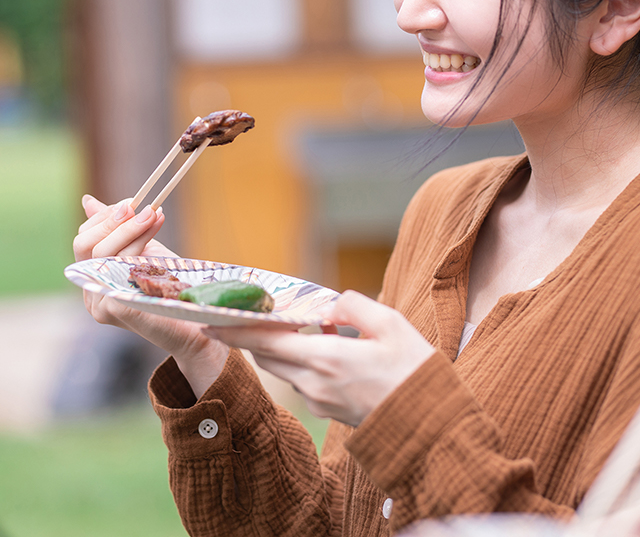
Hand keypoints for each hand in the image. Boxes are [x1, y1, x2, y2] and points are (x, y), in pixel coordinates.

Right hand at [75, 194, 227, 397]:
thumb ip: (118, 230)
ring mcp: (101, 303)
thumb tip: (88, 201)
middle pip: (86, 245)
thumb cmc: (169, 286)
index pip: (83, 239)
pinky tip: (156, 239)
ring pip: (103, 253)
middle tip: (144, 208)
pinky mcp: (117, 308)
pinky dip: (140, 248)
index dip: (105, 217)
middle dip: (116, 220)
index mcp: (93, 278)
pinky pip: (121, 269)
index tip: (132, 201)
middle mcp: (91, 294)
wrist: (193, 322)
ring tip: (155, 215)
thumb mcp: (141, 250)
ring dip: (132, 229)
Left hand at [203, 290, 434, 425]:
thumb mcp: (390, 323)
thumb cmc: (413, 371)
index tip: (209, 322)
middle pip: (269, 358)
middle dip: (253, 337)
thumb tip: (330, 306)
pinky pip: (305, 381)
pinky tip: (325, 345)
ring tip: (289, 324)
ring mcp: (320, 401)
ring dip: (281, 348)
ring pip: (286, 370)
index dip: (234, 333)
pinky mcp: (330, 411)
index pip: (265, 344)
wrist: (431, 423)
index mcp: (325, 359)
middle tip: (244, 316)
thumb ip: (353, 306)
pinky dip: (302, 361)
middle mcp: (314, 383)